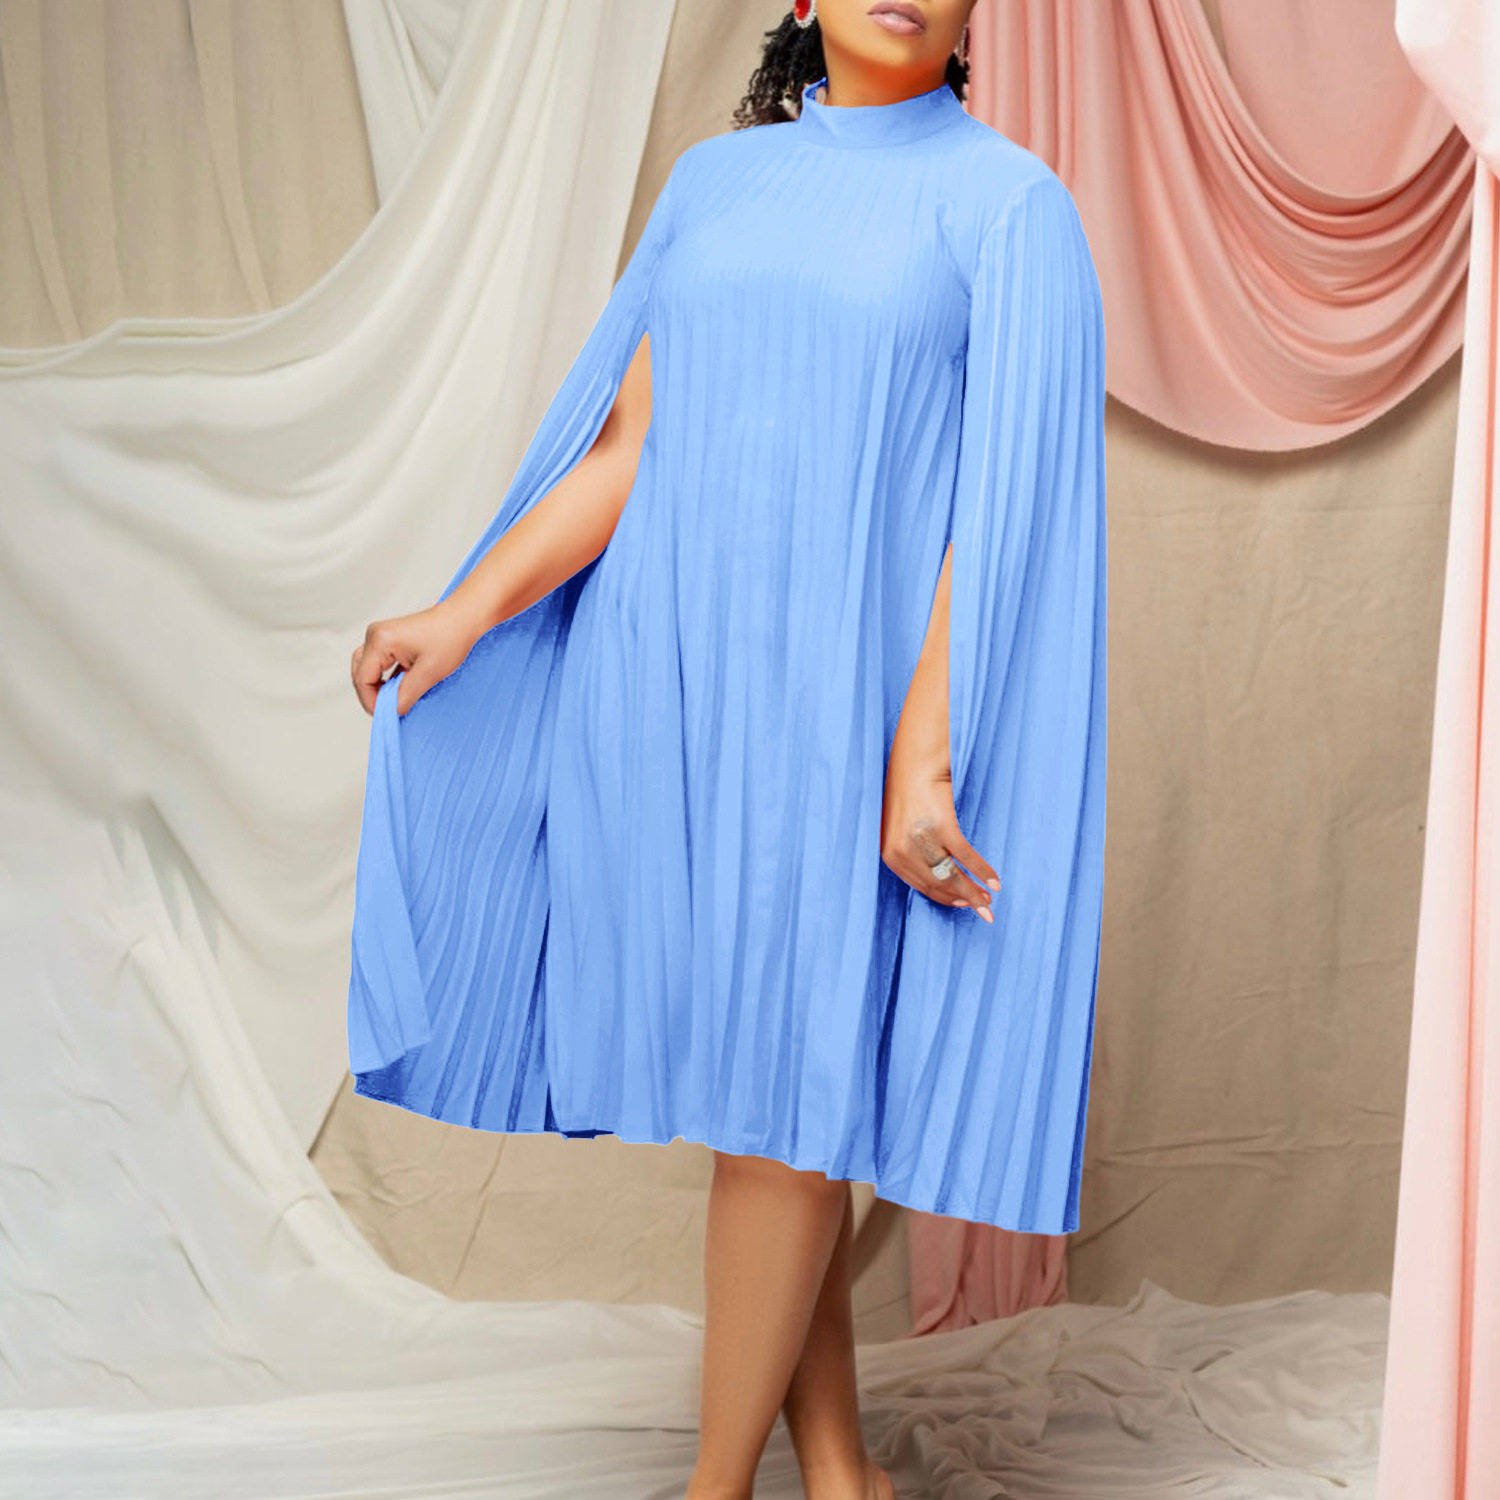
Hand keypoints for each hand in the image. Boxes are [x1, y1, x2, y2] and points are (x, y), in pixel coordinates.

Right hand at [349, 598, 485, 717]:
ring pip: (366, 669)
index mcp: (381, 640)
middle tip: (391, 710)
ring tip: (394, 700)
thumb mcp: (429, 673)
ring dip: (377, 687)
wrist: (464, 618)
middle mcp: (375, 635)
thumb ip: (406, 695)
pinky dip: (384, 678)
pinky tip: (398, 689)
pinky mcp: (389, 639)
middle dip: (372, 695)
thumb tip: (392, 711)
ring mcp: (381, 636)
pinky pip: (377, 663)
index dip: (371, 701)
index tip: (388, 715)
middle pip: (360, 674)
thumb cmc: (451, 638)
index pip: (362, 679)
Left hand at [881, 740, 999, 922]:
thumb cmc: (909, 796)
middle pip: (938, 886)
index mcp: (890, 856)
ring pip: (952, 877)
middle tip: (984, 910)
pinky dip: (983, 872)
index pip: (922, 887)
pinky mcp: (942, 827)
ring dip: (974, 892)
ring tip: (989, 900)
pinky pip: (966, 858)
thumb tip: (939, 879)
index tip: (964, 905)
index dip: (946, 899)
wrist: (915, 764)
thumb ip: (913, 855)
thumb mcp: (901, 831)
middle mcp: (902, 851)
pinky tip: (994, 882)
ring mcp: (922, 840)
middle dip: (964, 900)